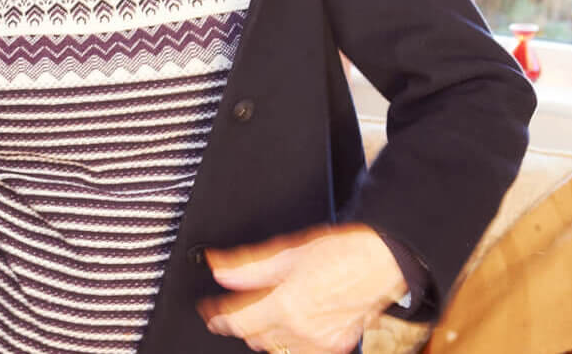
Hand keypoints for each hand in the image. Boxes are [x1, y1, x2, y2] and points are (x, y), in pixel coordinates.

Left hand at [198, 224, 406, 353]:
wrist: (385, 263)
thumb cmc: (344, 252)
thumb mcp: (288, 251)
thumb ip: (249, 265)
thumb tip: (220, 270)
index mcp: (287, 305)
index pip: (238, 322)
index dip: (217, 317)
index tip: (209, 312)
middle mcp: (303, 330)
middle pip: (254, 337)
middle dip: (240, 322)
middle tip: (235, 305)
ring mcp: (321, 343)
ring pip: (275, 348)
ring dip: (263, 333)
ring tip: (262, 312)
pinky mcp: (335, 347)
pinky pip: (299, 352)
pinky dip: (288, 341)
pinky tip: (288, 324)